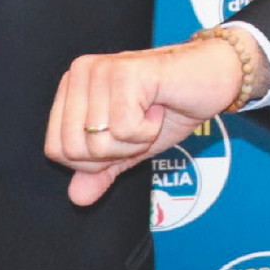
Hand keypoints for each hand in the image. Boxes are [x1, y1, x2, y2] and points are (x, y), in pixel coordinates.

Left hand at [43, 36, 258, 205]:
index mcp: (72, 86)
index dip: (93, 161)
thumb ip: (102, 170)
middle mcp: (80, 73)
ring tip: (151, 114)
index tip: (123, 136)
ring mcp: (102, 70)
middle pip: (75, 150)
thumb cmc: (170, 106)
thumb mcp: (131, 146)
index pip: (56, 149)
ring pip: (100, 142)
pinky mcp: (126, 73)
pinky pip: (125, 129)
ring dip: (136, 141)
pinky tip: (159, 107)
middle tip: (140, 125)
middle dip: (115, 152)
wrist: (213, 78)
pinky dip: (149, 130)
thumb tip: (77, 198)